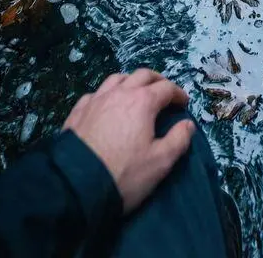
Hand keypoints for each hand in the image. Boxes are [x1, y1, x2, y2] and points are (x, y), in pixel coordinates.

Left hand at [63, 69, 194, 213]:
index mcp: (142, 102)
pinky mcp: (78, 111)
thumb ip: (179, 140)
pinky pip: (96, 93)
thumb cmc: (123, 174)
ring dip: (131, 81)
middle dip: (157, 81)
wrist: (75, 187)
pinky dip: (107, 94)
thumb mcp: (160, 162)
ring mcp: (96, 100)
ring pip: (117, 78)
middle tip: (164, 92)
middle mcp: (119, 93)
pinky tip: (107, 104)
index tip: (183, 103)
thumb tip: (187, 124)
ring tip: (136, 92)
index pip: (166, 88)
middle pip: (142, 75)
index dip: (178, 94)